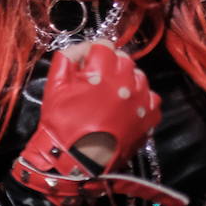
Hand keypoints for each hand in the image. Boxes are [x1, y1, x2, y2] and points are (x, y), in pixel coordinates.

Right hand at [13, 41, 161, 205]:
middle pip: (124, 59)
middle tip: (98, 78)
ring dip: (127, 79)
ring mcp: (141, 101)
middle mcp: (126, 84)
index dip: (94, 50)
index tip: (88, 60)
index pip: (104, 46)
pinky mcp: (149, 118)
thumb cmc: (62, 121)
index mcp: (101, 74)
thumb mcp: (54, 85)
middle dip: (111, 63)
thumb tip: (81, 47)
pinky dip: (140, 97)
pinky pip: (151, 97)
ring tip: (113, 92)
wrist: (76, 160)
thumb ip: (66, 58)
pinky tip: (126, 106)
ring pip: (140, 76)